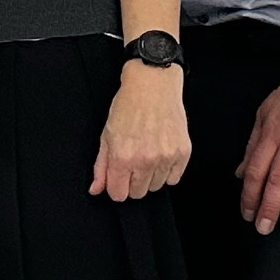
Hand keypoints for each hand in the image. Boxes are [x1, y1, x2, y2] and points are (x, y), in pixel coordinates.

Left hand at [91, 64, 191, 200]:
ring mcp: (166, 157)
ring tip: (148, 154)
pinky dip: (167, 171)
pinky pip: (174, 178)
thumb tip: (96, 189)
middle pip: (138, 193)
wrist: (153, 84)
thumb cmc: (128, 105)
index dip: (116, 188)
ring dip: (150, 176)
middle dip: (133, 182)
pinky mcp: (182, 153)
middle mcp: (145, 160)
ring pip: (156, 187)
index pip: (119, 195)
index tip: (118, 179)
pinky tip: (160, 154)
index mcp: (122, 157)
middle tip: (133, 162)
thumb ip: (101, 166)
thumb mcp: (107, 135)